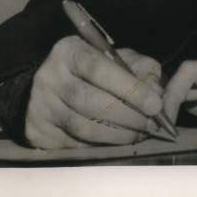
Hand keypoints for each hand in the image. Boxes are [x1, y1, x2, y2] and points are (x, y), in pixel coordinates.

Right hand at [25, 36, 163, 148]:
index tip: (155, 105)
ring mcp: (41, 106)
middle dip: (127, 116)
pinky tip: (116, 142)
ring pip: (83, 127)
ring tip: (138, 135)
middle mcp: (49, 77)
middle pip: (91, 101)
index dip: (130, 88)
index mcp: (70, 51)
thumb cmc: (92, 69)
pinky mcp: (38, 132)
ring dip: (117, 135)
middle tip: (151, 125)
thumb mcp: (116, 58)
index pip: (99, 69)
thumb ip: (140, 69)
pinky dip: (100, 145)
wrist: (51, 86)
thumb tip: (157, 94)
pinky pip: (74, 145)